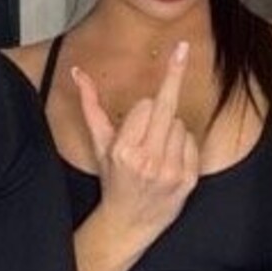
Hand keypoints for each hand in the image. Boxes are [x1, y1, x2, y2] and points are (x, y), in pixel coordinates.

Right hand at [72, 41, 200, 246]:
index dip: (142, 107)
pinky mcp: (187, 180)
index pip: (145, 105)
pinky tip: (170, 159)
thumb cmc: (114, 179)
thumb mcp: (99, 143)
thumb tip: (78, 72)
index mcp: (123, 150)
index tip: (142, 110)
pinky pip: (193, 142)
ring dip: (171, 129)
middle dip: (174, 76)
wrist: (129, 223)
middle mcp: (147, 161)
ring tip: (157, 149)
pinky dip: (184, 145)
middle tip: (183, 47)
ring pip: (180, 124)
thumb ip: (90, 105)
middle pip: (167, 107)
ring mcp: (170, 172)